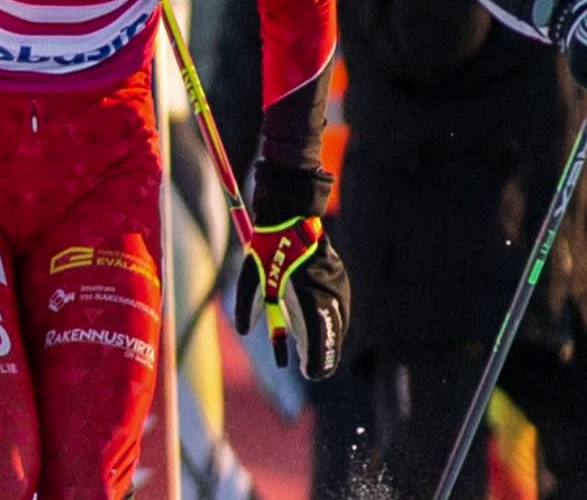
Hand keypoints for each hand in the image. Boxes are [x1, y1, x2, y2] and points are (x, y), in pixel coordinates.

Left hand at [232, 164, 349, 379]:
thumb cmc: (268, 243)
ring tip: (318, 356)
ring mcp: (338, 283)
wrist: (292, 211)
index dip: (317, 360)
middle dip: (325, 355)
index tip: (311, 375)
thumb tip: (246, 329)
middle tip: (315, 372)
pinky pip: (339, 307)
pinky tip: (321, 329)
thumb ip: (246, 303)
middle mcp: (328, 290)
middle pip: (333, 334)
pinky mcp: (339, 277)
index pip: (319, 337)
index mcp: (308, 293)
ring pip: (339, 321)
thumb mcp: (250, 274)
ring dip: (330, 340)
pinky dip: (332, 323)